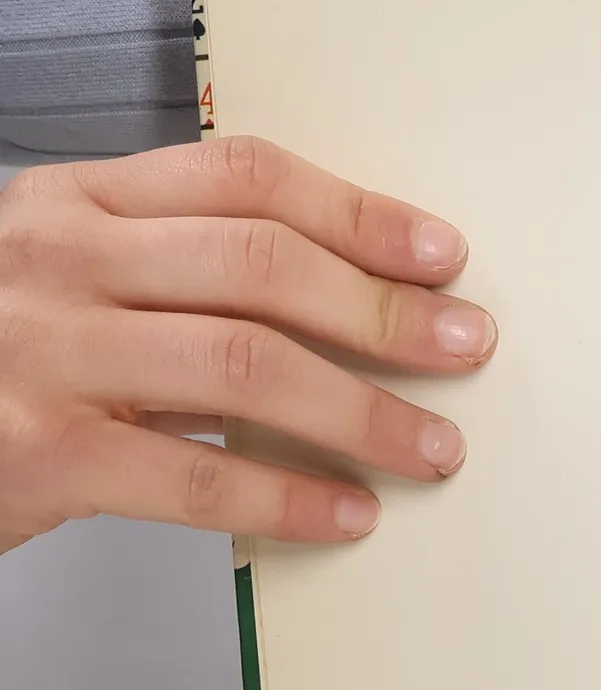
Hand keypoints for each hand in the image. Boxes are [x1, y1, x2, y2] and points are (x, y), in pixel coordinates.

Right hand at [0, 136, 495, 555]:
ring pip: (245, 365)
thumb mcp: (72, 279)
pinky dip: (289, 496)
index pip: (245, 176)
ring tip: (433, 447)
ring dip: (362, 411)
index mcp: (78, 202)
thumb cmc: (2, 358)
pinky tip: (347, 513)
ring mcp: (42, 354)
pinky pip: (198, 474)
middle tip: (466, 347)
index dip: (359, 212)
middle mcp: (57, 260)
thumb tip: (360, 298)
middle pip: (261, 265)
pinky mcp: (39, 455)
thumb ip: (181, 268)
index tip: (444, 254)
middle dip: (382, 310)